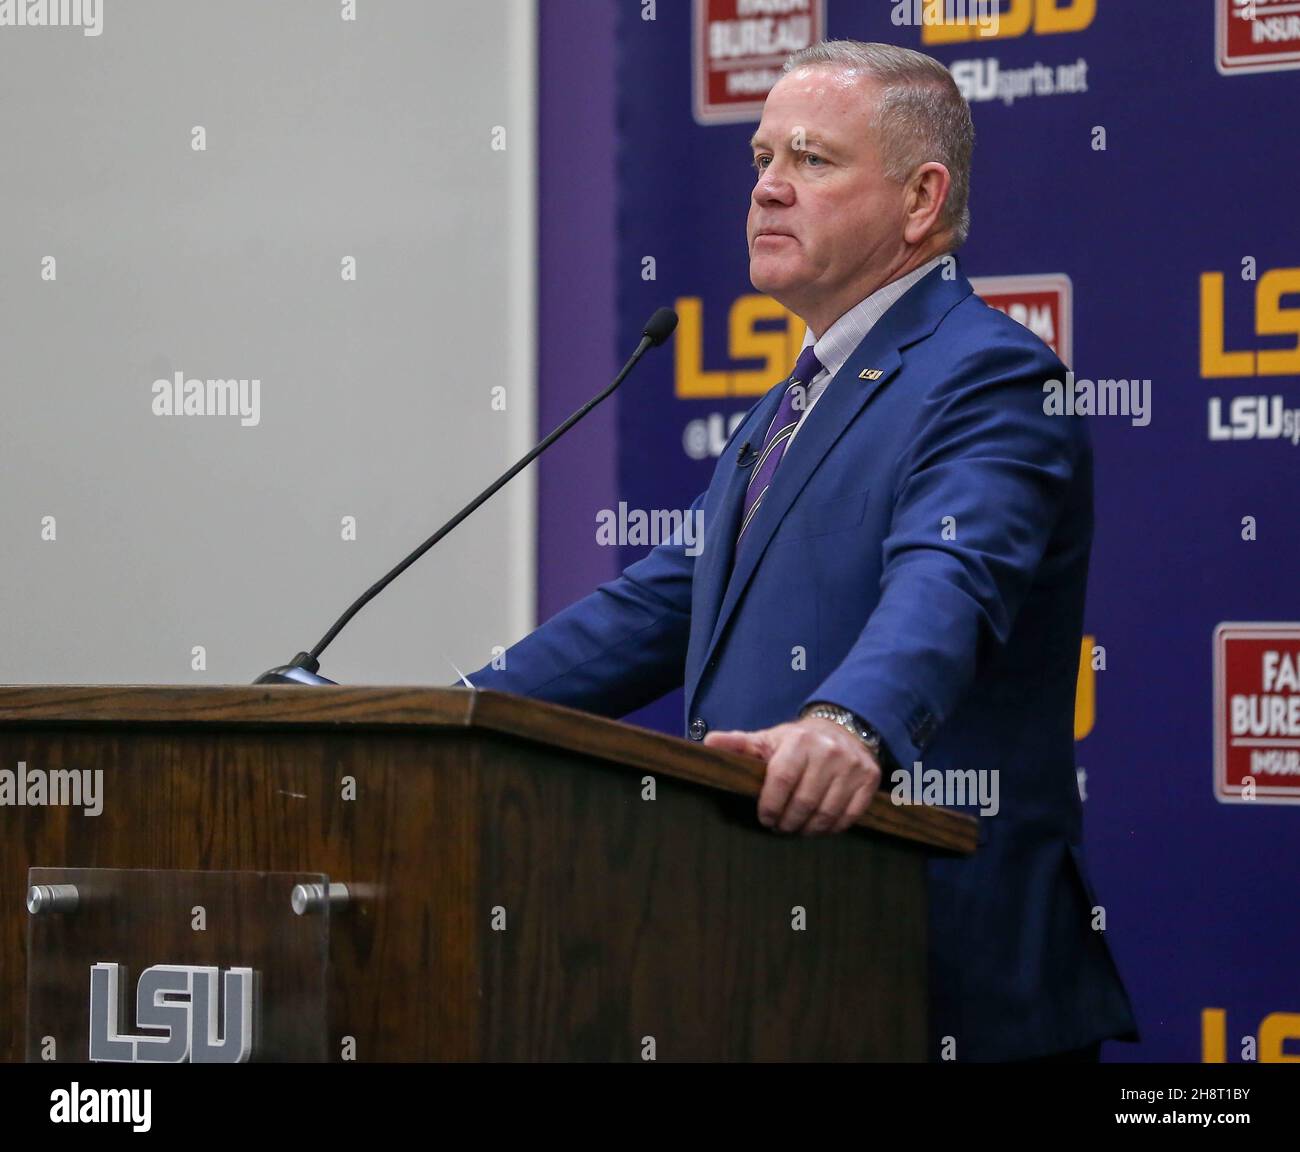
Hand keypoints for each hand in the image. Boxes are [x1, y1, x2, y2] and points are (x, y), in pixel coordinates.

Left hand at [704, 717, 881, 835]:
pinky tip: (819, 826)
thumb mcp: (767, 739)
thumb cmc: (797, 742)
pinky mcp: (870, 779)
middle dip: (787, 822)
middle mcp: (829, 751)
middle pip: (804, 802)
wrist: (843, 729)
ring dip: (808, 829)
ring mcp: (853, 766)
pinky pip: (850, 816)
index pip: (782, 780)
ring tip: (797, 828)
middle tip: (779, 827)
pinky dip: (832, 828)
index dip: (770, 805)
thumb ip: (738, 744)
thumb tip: (708, 744)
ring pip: (827, 813)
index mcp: (800, 741)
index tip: (764, 817)